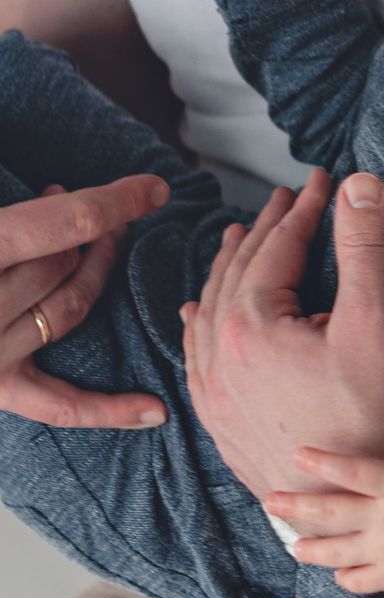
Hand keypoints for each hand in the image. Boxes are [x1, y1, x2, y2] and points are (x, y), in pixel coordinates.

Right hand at [0, 177, 170, 427]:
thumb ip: (7, 215)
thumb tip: (58, 194)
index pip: (65, 224)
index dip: (116, 199)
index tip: (154, 187)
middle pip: (63, 262)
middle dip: (90, 228)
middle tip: (98, 206)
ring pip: (68, 310)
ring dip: (93, 272)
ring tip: (102, 243)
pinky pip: (59, 404)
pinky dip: (107, 409)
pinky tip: (154, 411)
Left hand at [180, 168, 383, 500]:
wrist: (344, 499)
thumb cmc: (366, 417)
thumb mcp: (374, 323)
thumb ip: (364, 247)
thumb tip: (359, 183)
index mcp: (251, 324)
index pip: (278, 247)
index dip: (305, 208)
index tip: (324, 180)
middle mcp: (218, 352)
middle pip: (240, 271)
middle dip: (268, 230)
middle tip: (290, 201)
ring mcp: (212, 388)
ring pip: (211, 309)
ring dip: (230, 267)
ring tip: (243, 238)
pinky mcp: (217, 417)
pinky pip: (195, 354)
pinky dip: (199, 321)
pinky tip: (196, 311)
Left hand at [264, 422, 383, 593]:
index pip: (350, 471)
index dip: (321, 463)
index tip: (297, 456)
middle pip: (330, 512)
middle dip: (296, 507)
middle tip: (269, 502)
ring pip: (336, 552)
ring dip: (311, 549)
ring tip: (293, 546)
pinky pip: (360, 581)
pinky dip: (346, 578)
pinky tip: (338, 573)